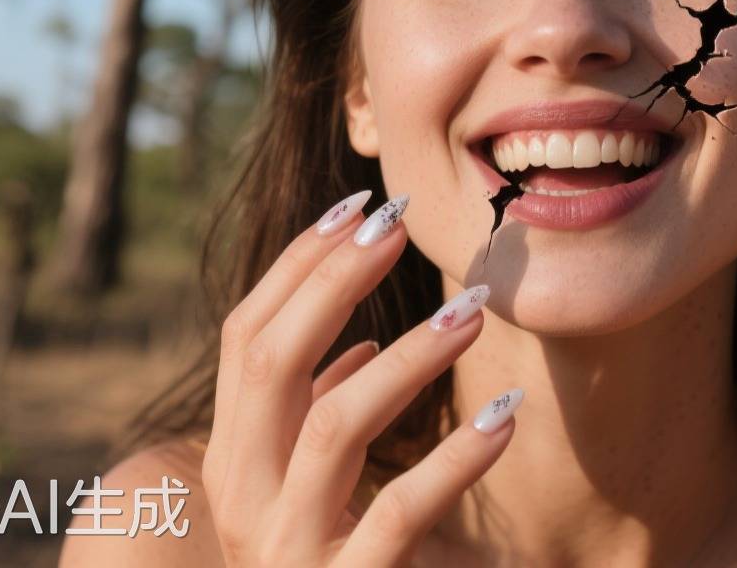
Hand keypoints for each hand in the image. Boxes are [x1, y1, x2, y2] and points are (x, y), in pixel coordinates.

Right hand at [201, 191, 520, 565]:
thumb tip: (357, 344)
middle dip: (334, 281)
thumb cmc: (337, 564)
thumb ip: (321, 418)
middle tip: (402, 226)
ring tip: (475, 311)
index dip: (296, 265)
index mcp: (231, 460)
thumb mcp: (315, 490)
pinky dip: (456, 459)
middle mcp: (241, 497)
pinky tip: (505, 418)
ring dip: (408, 356)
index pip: (246, 338)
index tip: (358, 205)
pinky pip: (401, 514)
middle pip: (269, 361)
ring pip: (333, 425)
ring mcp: (286, 550)